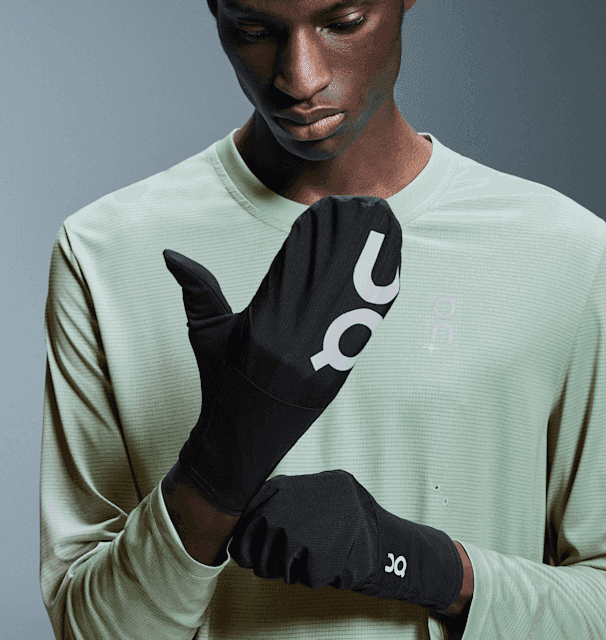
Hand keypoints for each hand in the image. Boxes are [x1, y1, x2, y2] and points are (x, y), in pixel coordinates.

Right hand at [163, 196, 401, 514]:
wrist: (239, 444)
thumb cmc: (219, 383)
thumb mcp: (204, 333)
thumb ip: (196, 288)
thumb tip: (171, 252)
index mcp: (260, 327)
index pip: (292, 271)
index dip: (314, 238)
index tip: (330, 208)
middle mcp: (293, 343)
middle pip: (330, 280)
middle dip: (352, 241)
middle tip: (369, 207)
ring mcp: (318, 361)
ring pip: (352, 301)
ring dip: (372, 263)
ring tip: (386, 227)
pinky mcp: (337, 374)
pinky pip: (362, 329)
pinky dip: (376, 299)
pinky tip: (390, 271)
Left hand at [229, 470, 463, 611]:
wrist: (383, 532)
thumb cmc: (339, 518)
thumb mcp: (306, 497)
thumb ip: (274, 506)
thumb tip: (238, 532)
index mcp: (278, 488)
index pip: (241, 527)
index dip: (250, 546)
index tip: (261, 549)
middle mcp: (282, 505)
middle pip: (255, 554)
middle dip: (269, 563)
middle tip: (294, 557)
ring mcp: (298, 530)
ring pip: (274, 569)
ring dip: (292, 571)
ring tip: (316, 553)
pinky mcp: (315, 553)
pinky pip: (302, 579)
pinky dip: (316, 578)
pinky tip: (331, 559)